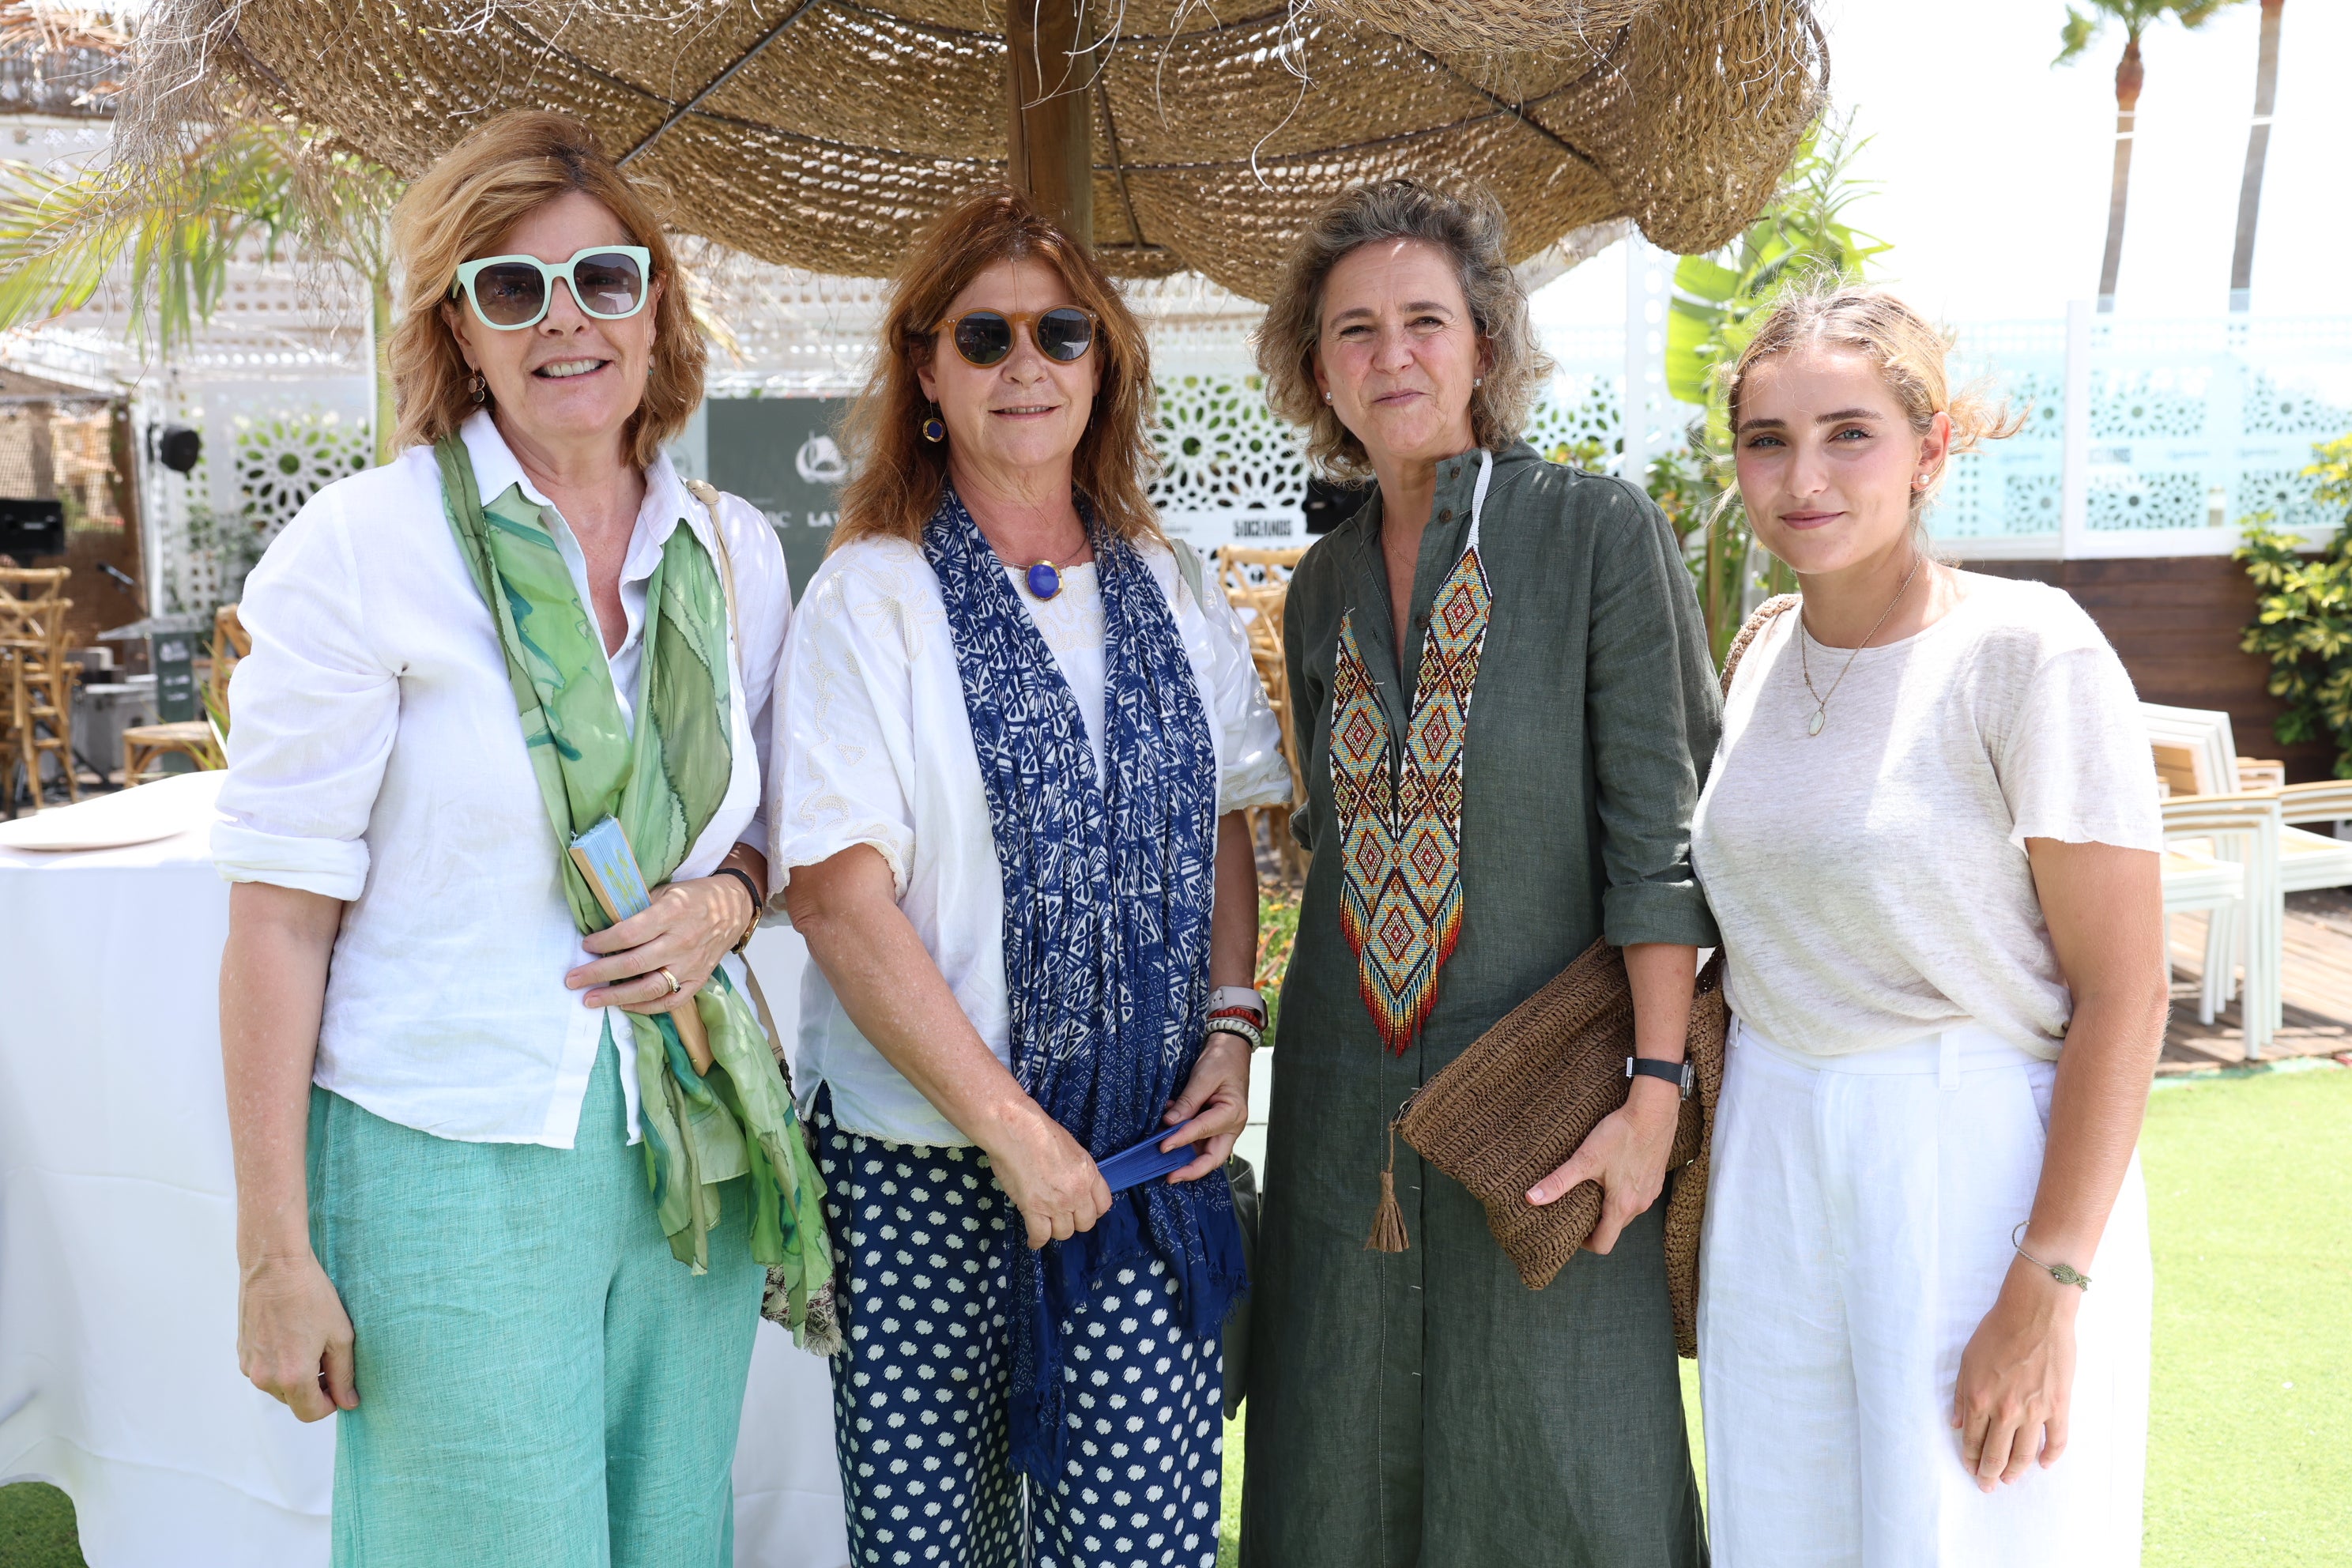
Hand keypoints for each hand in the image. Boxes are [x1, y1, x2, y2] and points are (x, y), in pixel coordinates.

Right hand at [238, 1250, 357, 1422]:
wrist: (275, 1266)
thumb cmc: (311, 1297)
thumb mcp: (340, 1336)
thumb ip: (344, 1375)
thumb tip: (349, 1403)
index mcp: (292, 1377)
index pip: (310, 1413)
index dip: (329, 1404)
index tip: (339, 1386)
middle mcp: (265, 1378)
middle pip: (294, 1402)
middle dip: (314, 1389)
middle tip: (328, 1357)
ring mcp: (250, 1366)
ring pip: (278, 1387)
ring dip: (296, 1376)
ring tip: (310, 1342)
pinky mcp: (242, 1353)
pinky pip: (265, 1371)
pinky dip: (280, 1363)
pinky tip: (292, 1336)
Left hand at [565, 873, 754, 1013]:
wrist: (734, 908)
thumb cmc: (694, 897)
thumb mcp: (667, 890)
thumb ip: (638, 907)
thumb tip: (604, 924)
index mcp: (672, 913)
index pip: (629, 933)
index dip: (603, 942)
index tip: (585, 945)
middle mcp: (681, 942)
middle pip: (633, 963)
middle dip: (598, 973)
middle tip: (572, 980)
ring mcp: (691, 965)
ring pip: (649, 988)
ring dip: (616, 997)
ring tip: (590, 1000)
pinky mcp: (699, 980)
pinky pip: (670, 1001)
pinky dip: (645, 1007)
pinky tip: (625, 1005)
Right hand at [984, 1103, 1112, 1249]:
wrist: (1017, 1129)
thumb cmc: (1040, 1132)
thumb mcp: (1073, 1149)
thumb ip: (1078, 1171)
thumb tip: (1073, 1185)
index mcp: (1089, 1174)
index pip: (1103, 1205)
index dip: (1092, 1210)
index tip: (1082, 1209)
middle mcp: (1077, 1192)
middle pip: (1085, 1223)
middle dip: (1074, 1222)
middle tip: (1062, 1216)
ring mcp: (1057, 1203)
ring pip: (1064, 1232)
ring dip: (1055, 1230)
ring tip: (1046, 1223)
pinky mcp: (1034, 1209)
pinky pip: (1040, 1235)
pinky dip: (1037, 1240)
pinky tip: (1034, 1239)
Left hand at [1160, 1032, 1251, 1182]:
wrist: (1230, 1051)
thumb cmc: (1222, 1061)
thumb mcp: (1204, 1076)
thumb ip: (1188, 1101)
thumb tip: (1170, 1123)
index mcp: (1233, 1112)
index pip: (1204, 1131)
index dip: (1181, 1140)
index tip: (1162, 1146)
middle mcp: (1231, 1126)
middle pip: (1213, 1158)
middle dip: (1192, 1170)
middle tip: (1170, 1177)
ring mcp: (1223, 1128)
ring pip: (1206, 1154)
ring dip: (1186, 1159)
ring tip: (1164, 1163)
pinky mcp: (1214, 1126)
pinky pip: (1200, 1142)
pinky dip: (1184, 1143)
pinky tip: (1168, 1137)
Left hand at [1524, 1076, 1679, 1253]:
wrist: (1654, 1112)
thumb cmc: (1621, 1135)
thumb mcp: (1585, 1158)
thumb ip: (1559, 1181)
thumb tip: (1532, 1198)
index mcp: (1622, 1206)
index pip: (1604, 1244)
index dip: (1585, 1243)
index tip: (1572, 1233)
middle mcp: (1640, 1205)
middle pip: (1615, 1228)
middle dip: (1595, 1223)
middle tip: (1577, 1208)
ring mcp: (1651, 1192)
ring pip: (1626, 1211)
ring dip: (1609, 1208)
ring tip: (1592, 1190)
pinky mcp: (1656, 1178)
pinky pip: (1637, 1196)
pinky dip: (1623, 1193)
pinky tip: (1612, 1174)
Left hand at [1953, 1255, 2080, 1490]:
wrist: (2035, 1313)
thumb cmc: (1997, 1331)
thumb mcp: (1968, 1360)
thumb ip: (1962, 1395)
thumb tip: (1957, 1424)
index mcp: (1979, 1398)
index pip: (1973, 1440)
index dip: (1971, 1458)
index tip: (1971, 1469)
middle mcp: (2006, 1410)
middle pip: (1997, 1454)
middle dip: (1989, 1474)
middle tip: (1988, 1486)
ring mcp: (2034, 1411)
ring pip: (2024, 1454)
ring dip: (2015, 1471)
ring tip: (2010, 1480)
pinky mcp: (2059, 1406)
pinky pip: (2057, 1441)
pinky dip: (2051, 1456)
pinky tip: (2044, 1464)